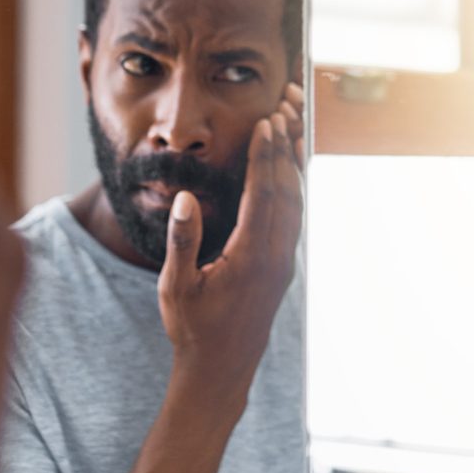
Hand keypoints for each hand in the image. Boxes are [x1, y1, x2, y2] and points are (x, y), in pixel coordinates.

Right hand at [157, 82, 304, 404]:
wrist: (221, 369)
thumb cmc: (193, 329)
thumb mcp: (176, 288)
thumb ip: (182, 242)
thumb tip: (184, 197)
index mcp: (251, 258)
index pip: (264, 195)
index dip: (266, 155)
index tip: (267, 121)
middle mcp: (276, 256)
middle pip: (289, 188)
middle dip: (288, 144)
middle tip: (288, 103)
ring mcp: (284, 260)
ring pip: (297, 199)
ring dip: (295, 159)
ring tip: (294, 122)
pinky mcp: (283, 264)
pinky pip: (294, 213)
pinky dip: (294, 182)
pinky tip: (289, 165)